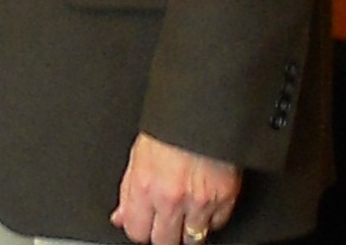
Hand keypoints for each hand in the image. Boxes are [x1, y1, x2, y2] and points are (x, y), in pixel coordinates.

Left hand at [111, 133, 239, 244]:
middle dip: (163, 234)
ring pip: (193, 238)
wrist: (202, 114)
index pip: (137, 232)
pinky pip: (217, 224)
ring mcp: (200, 202)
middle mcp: (171, 199)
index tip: (143, 225)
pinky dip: (210, 219)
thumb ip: (128, 192)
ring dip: (187, 230)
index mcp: (144, 187)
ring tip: (184, 214)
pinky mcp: (225, 199)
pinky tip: (203, 204)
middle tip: (164, 222)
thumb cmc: (168, 131)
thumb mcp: (137, 158)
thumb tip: (120, 217)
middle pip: (165, 241)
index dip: (139, 230)